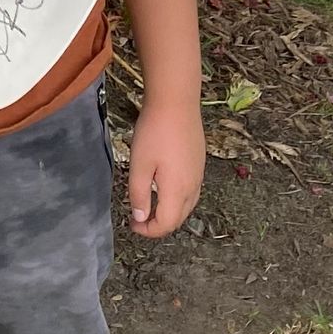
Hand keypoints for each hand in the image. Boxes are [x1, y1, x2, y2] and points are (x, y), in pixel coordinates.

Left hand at [125, 101, 203, 240]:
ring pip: (187, 206)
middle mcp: (193, 187)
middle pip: (179, 218)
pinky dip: (178, 200)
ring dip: (169, 213)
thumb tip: (141, 218)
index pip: (166, 224)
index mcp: (177, 190)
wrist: (177, 102)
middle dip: (159, 225)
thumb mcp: (139, 164)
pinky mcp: (200, 163)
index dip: (149, 231)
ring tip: (150, 207)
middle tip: (139, 219)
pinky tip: (165, 189)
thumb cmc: (154, 132)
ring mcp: (199, 175)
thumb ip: (139, 194)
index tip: (133, 225)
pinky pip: (191, 192)